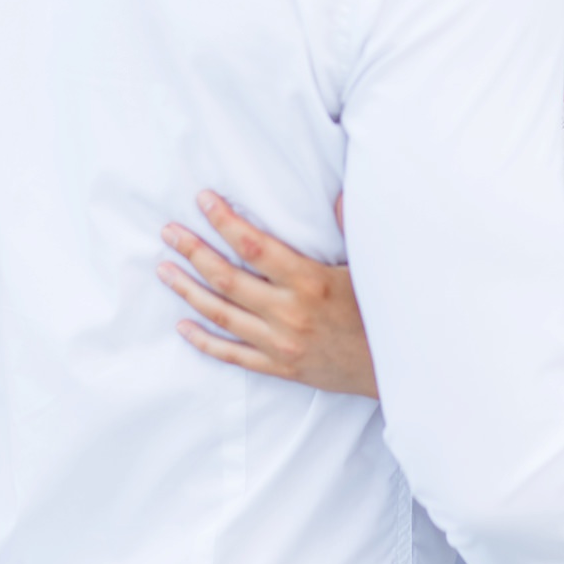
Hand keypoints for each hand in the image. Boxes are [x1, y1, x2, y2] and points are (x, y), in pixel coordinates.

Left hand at [159, 192, 376, 397]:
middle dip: (193, 251)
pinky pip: (232, 354)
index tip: (202, 199)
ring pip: (221, 315)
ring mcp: (280, 344)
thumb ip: (351, 227)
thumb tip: (341, 192)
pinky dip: (204, 341)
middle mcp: (289, 313)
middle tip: (168, 231)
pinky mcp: (280, 368)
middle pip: (226, 278)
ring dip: (188, 290)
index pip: (254, 246)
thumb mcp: (371, 267)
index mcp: (310, 282)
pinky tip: (182, 326)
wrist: (399, 371)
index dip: (224, 221)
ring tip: (164, 269)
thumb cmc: (384, 312)